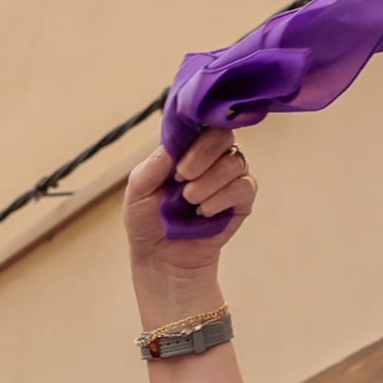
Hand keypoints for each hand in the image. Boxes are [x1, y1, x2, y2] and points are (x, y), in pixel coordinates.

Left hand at [123, 130, 253, 311]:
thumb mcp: (138, 191)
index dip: (195, 132)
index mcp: (187, 149)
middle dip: (201, 156)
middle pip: (223, 135)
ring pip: (234, 162)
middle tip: (181, 177)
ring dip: (207, 183)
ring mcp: (229, 177)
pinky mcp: (242, 199)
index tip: (178, 155)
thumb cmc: (148, 222)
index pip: (202, 123)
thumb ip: (153, 165)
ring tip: (189, 201)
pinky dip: (221, 198)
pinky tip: (204, 212)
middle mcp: (212, 158)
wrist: (161, 259)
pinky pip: (244, 186)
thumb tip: (175, 142)